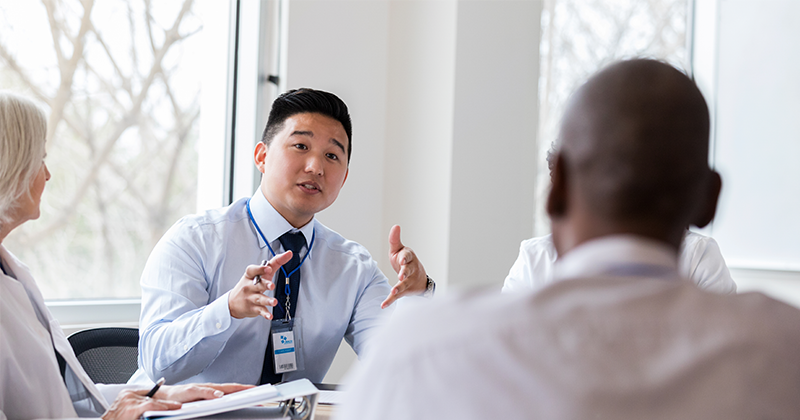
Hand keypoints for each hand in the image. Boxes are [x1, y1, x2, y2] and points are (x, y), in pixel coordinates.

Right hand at [102, 383, 253, 419]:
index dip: (230, 389)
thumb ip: (187, 408)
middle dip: (225, 389)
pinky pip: (157, 407)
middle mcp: (172, 393)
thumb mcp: (170, 410)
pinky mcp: (141, 406)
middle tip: (245, 389)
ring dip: (201, 394)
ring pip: (184, 393)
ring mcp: (158, 399)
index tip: (249, 389)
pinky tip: (179, 407)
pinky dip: (168, 406)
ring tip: (218, 396)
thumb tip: (207, 406)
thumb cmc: (144, 412)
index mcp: (182, 394)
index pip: (210, 390)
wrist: (114, 413)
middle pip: (204, 388)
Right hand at [228, 252, 292, 318]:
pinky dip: (265, 314)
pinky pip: (260, 311)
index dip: (260, 268)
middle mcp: (249, 286)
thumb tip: (288, 254)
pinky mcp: (253, 308)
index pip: (253, 270)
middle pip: (258, 284)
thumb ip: (274, 263)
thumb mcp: (259, 273)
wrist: (233, 303)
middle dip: (265, 284)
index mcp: (250, 275)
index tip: (268, 268)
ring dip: (267, 300)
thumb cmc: (249, 285)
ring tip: (274, 302)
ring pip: (259, 298)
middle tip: (271, 285)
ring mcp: (250, 298)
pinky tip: (269, 316)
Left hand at [382, 225, 427, 307]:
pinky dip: (390, 300)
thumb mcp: (399, 250)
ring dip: (399, 287)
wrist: (418, 279)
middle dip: (405, 272)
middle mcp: (410, 269)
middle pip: (408, 270)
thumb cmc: (405, 261)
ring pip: (404, 284)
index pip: (407, 256)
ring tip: (393, 291)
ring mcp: (409, 281)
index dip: (405, 258)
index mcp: (409, 257)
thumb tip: (396, 225)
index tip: (402, 259)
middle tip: (401, 275)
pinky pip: (398, 295)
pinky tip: (383, 305)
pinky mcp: (405, 290)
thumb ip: (395, 240)